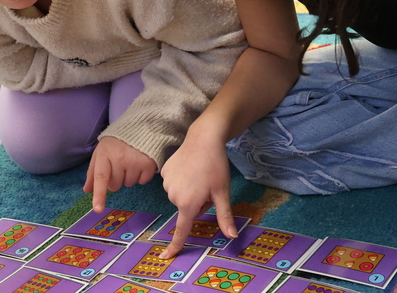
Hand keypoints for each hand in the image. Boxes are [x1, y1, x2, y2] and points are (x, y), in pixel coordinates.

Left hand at [83, 137, 157, 211]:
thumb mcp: (101, 152)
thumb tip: (86, 190)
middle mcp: (120, 158)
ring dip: (129, 177)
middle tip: (120, 165)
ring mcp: (135, 161)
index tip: (98, 209)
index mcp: (105, 155)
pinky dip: (142, 176)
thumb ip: (93, 172)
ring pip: (129, 184)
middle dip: (117, 179)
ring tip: (131, 161)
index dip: (99, 195)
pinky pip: (142, 181)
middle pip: (115, 185)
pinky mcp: (149, 163)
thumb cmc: (117, 142)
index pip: (101, 178)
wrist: (141, 127)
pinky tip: (141, 163)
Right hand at [158, 130, 235, 258]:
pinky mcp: (164, 171)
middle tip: (207, 184)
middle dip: (197, 201)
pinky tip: (190, 166)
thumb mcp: (223, 192)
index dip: (175, 245)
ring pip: (180, 195)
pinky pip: (174, 182)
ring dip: (190, 189)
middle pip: (187, 208)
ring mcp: (166, 183)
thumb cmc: (216, 166)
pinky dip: (182, 178)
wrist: (204, 138)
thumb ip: (224, 216)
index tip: (165, 257)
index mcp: (188, 203)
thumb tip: (232, 236)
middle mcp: (173, 195)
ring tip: (199, 173)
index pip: (182, 230)